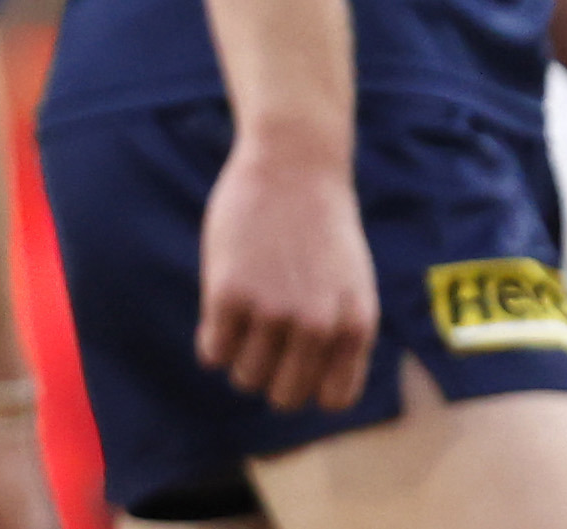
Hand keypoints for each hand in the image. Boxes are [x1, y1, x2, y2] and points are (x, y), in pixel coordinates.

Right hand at [196, 129, 377, 410]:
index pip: (332, 399)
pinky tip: (218, 316)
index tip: (293, 366)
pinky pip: (213, 350)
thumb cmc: (321, 224)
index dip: (308, 386)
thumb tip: (310, 384)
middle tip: (258, 348)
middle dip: (269, 378)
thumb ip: (338, 332)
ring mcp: (271, 311)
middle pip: (284, 396)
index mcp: (354, 327)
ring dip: (239, 360)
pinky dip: (212, 343)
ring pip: (245, 377)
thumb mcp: (352, 285)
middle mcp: (317, 327)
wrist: (293, 166)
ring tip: (237, 329)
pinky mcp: (228, 292)